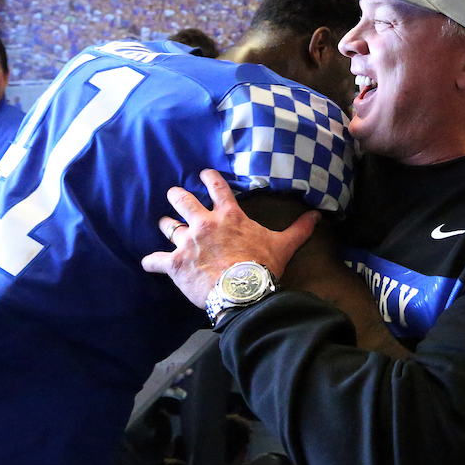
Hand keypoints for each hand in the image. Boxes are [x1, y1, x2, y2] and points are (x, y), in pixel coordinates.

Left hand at [141, 169, 319, 307]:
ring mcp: (187, 243)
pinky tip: (146, 263)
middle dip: (177, 196)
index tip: (204, 173)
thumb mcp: (283, 245)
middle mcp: (204, 224)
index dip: (209, 178)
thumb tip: (317, 216)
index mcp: (229, 216)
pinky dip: (151, 262)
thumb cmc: (262, 266)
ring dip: (165, 225)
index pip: (217, 188)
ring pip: (168, 227)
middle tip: (174, 194)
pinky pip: (155, 260)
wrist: (243, 291)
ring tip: (163, 223)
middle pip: (184, 201)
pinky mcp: (174, 263)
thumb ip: (299, 229)